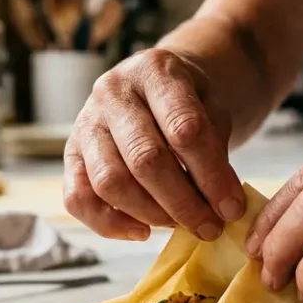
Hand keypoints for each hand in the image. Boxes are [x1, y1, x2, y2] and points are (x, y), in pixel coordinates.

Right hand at [64, 45, 245, 241]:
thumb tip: (222, 204)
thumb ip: (215, 148)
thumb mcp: (214, 109)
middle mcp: (112, 92)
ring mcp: (85, 122)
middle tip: (210, 227)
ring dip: (151, 215)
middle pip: (145, 159)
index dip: (212, 175)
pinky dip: (109, 224)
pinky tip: (142, 231)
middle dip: (183, 203)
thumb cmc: (187, 102)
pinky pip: (77, 198)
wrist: (154, 86)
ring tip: (180, 225)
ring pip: (110, 182)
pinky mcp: (70, 154)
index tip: (232, 208)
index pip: (183, 128)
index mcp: (154, 70)